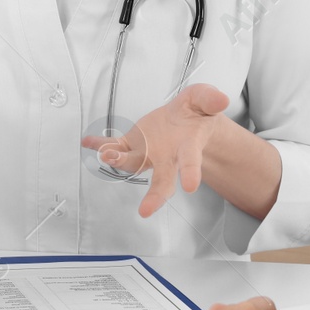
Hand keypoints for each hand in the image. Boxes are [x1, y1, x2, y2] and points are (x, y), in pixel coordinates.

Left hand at [81, 83, 230, 217]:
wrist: (186, 121)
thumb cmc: (196, 115)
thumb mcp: (204, 100)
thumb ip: (209, 99)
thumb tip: (221, 98)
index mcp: (188, 147)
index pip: (191, 161)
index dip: (191, 173)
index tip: (190, 186)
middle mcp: (168, 158)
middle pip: (163, 181)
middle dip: (156, 196)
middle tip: (146, 210)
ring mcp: (148, 154)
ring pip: (133, 164)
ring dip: (119, 161)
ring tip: (106, 155)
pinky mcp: (133, 145)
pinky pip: (115, 147)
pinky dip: (100, 145)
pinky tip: (88, 142)